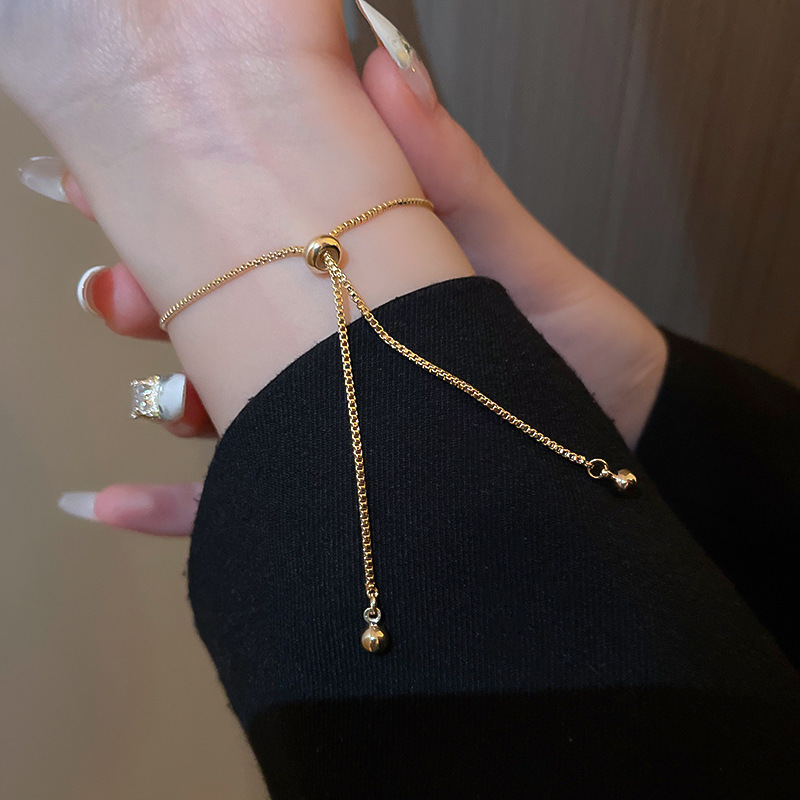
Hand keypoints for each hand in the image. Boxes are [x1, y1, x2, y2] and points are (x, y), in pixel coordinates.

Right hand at [36, 2, 665, 533]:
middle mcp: (335, 348)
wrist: (619, 442)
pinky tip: (115, 510)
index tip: (120, 198)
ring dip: (167, 397)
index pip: (262, 238)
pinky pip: (245, 499)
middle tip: (121, 298)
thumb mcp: (518, 258)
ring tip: (157, 398)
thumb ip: (450, 177)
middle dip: (156, 302)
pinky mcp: (336, 484)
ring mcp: (329, 418)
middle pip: (222, 320)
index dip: (188, 216)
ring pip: (222, 405)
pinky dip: (175, 511)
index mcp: (368, 279)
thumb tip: (384, 62)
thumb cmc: (576, 341)